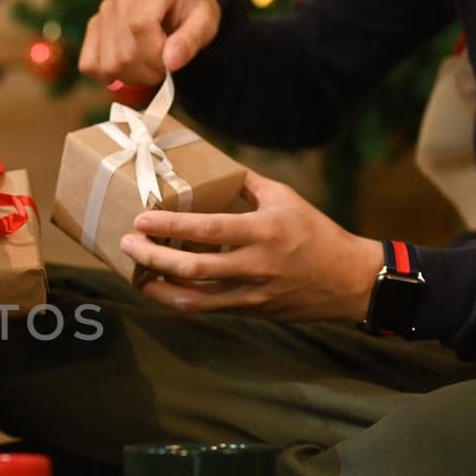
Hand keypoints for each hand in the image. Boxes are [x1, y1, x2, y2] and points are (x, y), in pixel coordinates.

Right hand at [80, 0, 221, 86]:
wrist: (179, 2)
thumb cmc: (193, 12)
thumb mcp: (205, 23)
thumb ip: (191, 40)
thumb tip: (171, 62)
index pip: (141, 24)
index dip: (154, 54)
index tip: (170, 64)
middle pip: (124, 50)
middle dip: (147, 72)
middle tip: (163, 70)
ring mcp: (106, 8)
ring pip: (108, 62)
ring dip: (131, 77)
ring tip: (149, 68)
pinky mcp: (94, 26)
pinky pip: (90, 64)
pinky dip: (108, 76)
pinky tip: (127, 70)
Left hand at [119, 170, 384, 322]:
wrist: (348, 281)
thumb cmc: (315, 233)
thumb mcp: (285, 198)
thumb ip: (247, 183)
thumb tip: (215, 165)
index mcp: (263, 231)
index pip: (207, 229)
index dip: (170, 227)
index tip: (140, 219)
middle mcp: (254, 265)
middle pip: (191, 268)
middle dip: (152, 258)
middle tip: (126, 244)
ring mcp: (250, 293)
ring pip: (192, 298)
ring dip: (157, 285)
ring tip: (134, 272)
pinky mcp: (248, 311)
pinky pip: (205, 307)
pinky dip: (178, 298)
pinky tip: (162, 287)